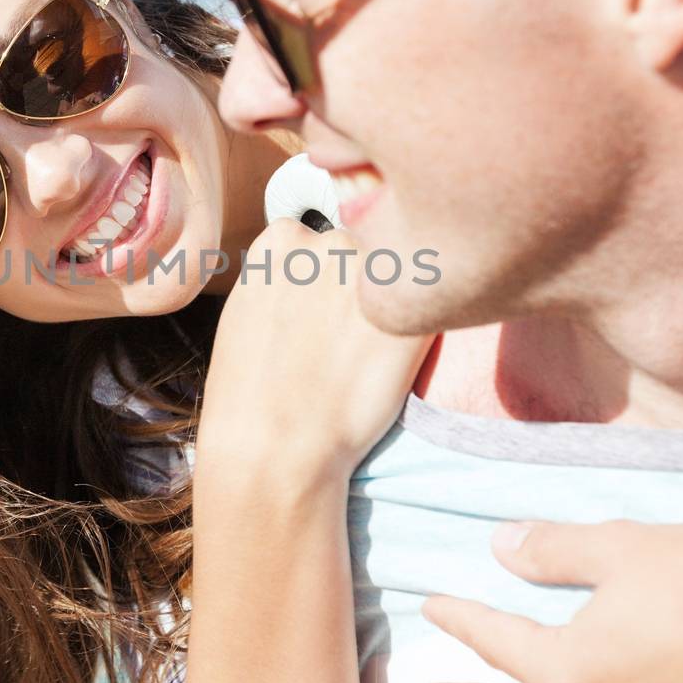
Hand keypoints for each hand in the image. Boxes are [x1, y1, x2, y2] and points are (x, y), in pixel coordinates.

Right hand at [195, 218, 431, 482]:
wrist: (276, 449)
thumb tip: (323, 258)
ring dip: (394, 301)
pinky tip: (390, 362)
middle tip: (343, 337)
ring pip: (400, 273)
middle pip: (363, 245)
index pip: (319, 234)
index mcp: (283, 237)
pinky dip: (420, 326)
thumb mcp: (251, 307)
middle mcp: (332, 239)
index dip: (322, 278)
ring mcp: (375, 272)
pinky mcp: (414, 307)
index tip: (314, 315)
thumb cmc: (254, 392)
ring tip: (363, 354)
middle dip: (360, 283)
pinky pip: (431, 300)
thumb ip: (289, 271)